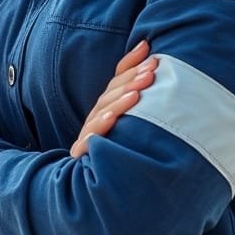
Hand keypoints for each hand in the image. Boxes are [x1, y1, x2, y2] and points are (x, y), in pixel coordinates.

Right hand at [70, 39, 158, 158]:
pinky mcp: (82, 153)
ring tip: (137, 94)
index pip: (116, 82)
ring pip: (101, 112)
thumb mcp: (132, 115)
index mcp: (106, 107)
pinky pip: (89, 139)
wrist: (101, 189)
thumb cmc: (122, 148)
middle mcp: (95, 118)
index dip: (132, 67)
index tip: (153, 58)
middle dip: (130, 82)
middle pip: (110, 94)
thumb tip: (146, 45)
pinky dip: (101, 127)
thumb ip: (135, 83)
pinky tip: (112, 118)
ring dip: (119, 101)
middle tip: (151, 73)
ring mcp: (88, 135)